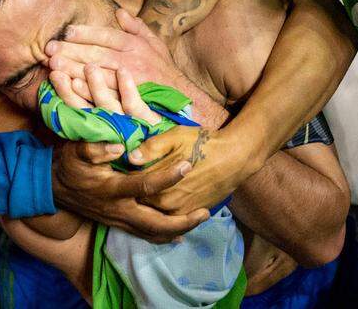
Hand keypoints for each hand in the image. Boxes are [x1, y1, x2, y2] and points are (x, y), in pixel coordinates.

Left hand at [46, 8, 190, 91]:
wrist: (181, 98)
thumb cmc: (163, 70)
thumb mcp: (155, 43)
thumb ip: (136, 27)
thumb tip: (119, 12)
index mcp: (136, 45)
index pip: (107, 36)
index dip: (86, 33)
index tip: (66, 31)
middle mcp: (132, 61)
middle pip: (97, 53)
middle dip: (72, 50)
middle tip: (50, 48)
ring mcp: (129, 81)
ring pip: (97, 73)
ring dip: (74, 69)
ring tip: (54, 65)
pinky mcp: (127, 100)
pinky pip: (104, 93)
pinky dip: (87, 90)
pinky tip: (71, 86)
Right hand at [51, 138, 207, 241]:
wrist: (53, 188)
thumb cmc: (69, 165)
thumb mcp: (77, 150)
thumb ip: (95, 148)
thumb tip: (118, 147)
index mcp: (112, 189)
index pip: (145, 185)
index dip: (168, 176)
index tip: (188, 165)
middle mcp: (118, 209)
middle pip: (155, 223)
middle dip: (182, 221)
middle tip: (205, 212)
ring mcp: (119, 220)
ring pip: (152, 233)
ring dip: (177, 230)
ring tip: (200, 219)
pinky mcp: (119, 224)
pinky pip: (145, 234)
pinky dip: (164, 235)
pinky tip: (180, 232)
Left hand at [130, 124, 254, 214]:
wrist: (234, 158)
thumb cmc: (203, 143)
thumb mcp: (175, 137)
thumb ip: (151, 148)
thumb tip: (130, 158)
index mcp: (156, 184)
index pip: (131, 185)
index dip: (126, 178)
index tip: (122, 170)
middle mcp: (164, 203)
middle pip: (139, 203)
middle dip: (133, 196)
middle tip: (132, 185)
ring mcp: (178, 213)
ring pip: (154, 214)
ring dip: (147, 207)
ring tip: (146, 196)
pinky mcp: (190, 216)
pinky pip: (170, 221)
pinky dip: (163, 216)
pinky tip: (162, 206)